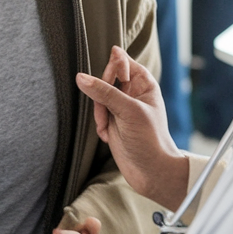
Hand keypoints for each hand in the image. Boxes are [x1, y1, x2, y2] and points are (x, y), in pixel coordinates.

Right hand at [76, 46, 190, 209]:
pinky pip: (96, 113)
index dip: (113, 69)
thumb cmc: (150, 139)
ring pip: (98, 97)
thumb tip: (81, 77)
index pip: (122, 62)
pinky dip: (99, 124)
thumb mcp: (129, 112)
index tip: (108, 82)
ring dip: (99, 113)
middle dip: (101, 95)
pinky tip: (108, 136)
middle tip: (106, 111)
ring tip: (107, 127)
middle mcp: (132, 93)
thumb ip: (104, 92)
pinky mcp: (112, 121)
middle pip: (105, 79)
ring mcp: (121, 107)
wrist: (150, 171)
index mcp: (143, 84)